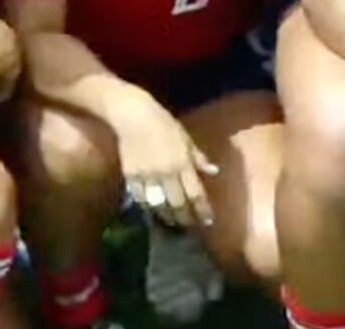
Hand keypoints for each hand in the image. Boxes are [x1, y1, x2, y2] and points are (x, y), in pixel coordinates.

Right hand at [116, 96, 220, 229]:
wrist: (133, 117)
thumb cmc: (164, 125)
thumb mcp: (186, 139)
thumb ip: (198, 158)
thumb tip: (214, 172)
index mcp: (182, 163)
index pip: (196, 193)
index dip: (202, 209)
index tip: (208, 221)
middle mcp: (165, 173)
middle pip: (177, 203)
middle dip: (186, 217)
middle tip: (191, 226)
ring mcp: (146, 176)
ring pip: (158, 204)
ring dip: (167, 216)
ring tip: (174, 222)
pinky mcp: (130, 177)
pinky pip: (140, 198)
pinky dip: (148, 207)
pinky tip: (154, 211)